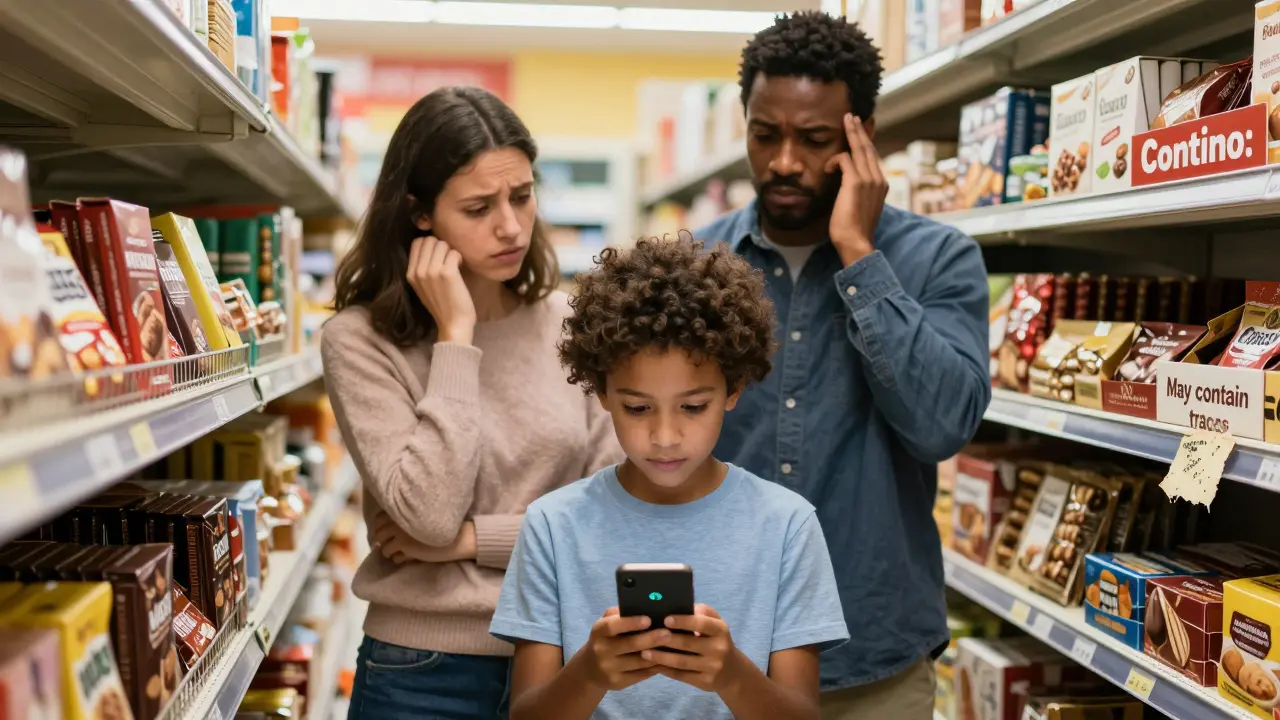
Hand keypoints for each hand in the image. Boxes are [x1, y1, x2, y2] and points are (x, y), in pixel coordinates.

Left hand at [372, 513, 475, 563]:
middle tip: (390, 545)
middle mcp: (397, 522)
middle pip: (378, 536)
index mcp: (400, 511)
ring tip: (399, 552)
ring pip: (385, 549)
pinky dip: (399, 559)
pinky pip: (395, 558)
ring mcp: (400, 536)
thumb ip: (404, 519)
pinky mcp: (406, 548)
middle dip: (382, 543)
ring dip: (390, 552)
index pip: (377, 520)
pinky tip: (407, 557)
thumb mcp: (420, 517)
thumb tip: (386, 527)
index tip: (385, 533)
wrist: (455, 537)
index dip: (378, 528)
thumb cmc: (440, 524)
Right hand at [406, 236, 475, 344]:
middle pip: (430, 240)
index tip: (438, 257)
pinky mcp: (447, 273)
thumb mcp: (423, 287)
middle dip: (442, 247)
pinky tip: (460, 269)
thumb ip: (422, 268)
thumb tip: (430, 245)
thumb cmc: (442, 305)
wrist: (453, 324)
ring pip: (442, 244)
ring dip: (451, 252)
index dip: (430, 245)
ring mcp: (432, 271)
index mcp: (410, 274)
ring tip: (454, 266)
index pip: (417, 242)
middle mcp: (418, 271)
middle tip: (448, 261)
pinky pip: (454, 252)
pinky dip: (459, 258)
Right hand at [575, 607, 668, 690]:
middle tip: (668, 633)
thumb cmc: (606, 639)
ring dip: (658, 654)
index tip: (648, 619)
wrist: (591, 669)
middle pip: (630, 644)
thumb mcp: (607, 624)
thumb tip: (645, 606)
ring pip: (639, 661)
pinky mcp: (618, 682)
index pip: (613, 626)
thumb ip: (621, 614)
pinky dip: (655, 667)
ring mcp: (609, 668)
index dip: (631, 623)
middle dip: (651, 638)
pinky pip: (641, 674)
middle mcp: (601, 650)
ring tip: (673, 646)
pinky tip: (667, 659)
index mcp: (598, 631)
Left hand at [642, 604, 743, 692]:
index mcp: (720, 630)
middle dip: (666, 639)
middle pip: (688, 643)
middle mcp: (719, 648)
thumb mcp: (716, 624)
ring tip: (644, 652)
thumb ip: (701, 612)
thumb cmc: (716, 641)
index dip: (683, 621)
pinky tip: (653, 665)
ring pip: (682, 662)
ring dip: (661, 657)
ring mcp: (713, 667)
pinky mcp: (705, 682)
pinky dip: (666, 670)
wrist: (732, 672)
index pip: (701, 623)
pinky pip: (681, 675)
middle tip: (648, 635)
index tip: (666, 619)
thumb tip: (681, 606)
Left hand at [826, 113, 887, 266]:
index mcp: (880, 185)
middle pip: (869, 148)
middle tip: (852, 117)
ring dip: (851, 133)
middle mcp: (878, 179)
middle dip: (859, 130)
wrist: (856, 242)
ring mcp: (869, 179)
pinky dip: (834, 161)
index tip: (860, 133)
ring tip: (845, 121)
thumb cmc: (853, 231)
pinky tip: (827, 168)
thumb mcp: (859, 207)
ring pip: (860, 148)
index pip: (873, 158)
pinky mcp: (855, 182)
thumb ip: (857, 193)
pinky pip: (844, 159)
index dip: (866, 143)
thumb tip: (846, 187)